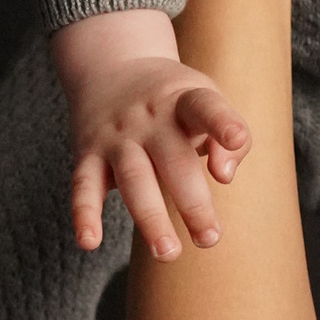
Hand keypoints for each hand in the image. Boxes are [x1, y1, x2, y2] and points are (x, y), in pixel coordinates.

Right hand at [59, 17, 250, 260]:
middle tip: (210, 239)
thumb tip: (225, 176)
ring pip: (133, 178)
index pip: (205, 108)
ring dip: (149, 218)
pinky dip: (84, 213)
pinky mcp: (88, 154)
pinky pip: (83, 186)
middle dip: (192, 203)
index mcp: (184, 100)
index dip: (222, 122)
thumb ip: (230, 139)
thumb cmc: (175, 100)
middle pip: (173, 160)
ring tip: (168, 253)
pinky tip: (89, 242)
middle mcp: (149, 118)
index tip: (235, 138)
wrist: (110, 66)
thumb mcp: (207, 101)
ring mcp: (117, 137)